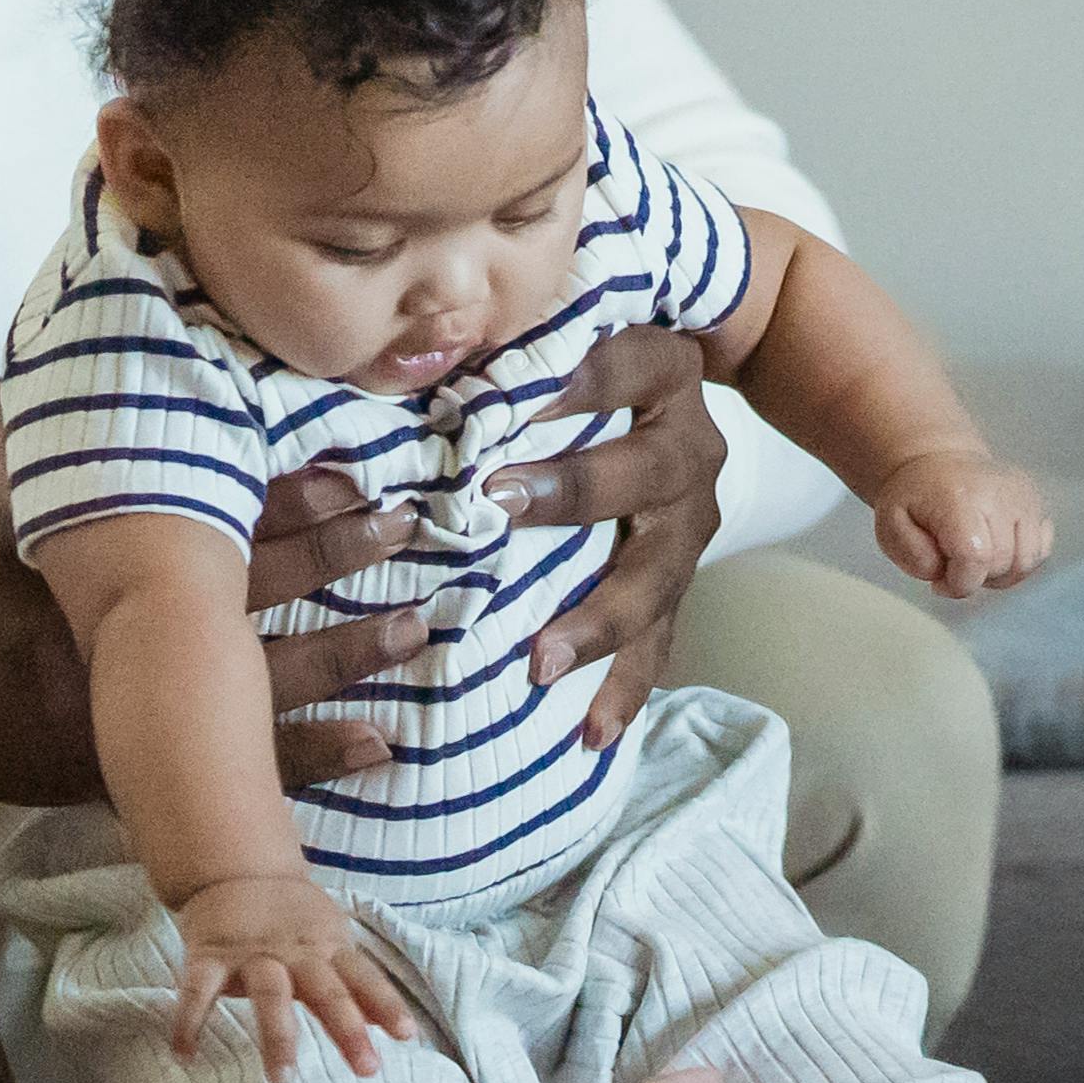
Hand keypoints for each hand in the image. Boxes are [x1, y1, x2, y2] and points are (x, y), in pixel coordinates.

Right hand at [0, 388, 459, 814]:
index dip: (283, 491)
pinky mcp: (130, 765)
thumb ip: (46, 402)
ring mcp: (124, 704)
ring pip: (261, 679)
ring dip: (347, 651)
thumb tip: (109, 327)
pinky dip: (311, 755)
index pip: (203, 509)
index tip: (354, 467)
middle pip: (246, 587)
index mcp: (85, 546)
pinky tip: (380, 744)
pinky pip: (235, 768)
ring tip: (420, 624)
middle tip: (408, 523)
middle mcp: (112, 626)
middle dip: (334, 556)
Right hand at [167, 870, 416, 1082]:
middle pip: (326, 990)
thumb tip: (388, 1026)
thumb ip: (355, 984)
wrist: (237, 870)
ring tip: (283, 1078)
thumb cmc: (293, 920)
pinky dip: (189, 1021)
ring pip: (270, 994)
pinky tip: (184, 1054)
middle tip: (367, 1069)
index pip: (363, 977)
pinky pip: (197, 990)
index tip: (407, 1036)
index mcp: (328, 947)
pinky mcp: (209, 954)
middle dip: (347, 1029)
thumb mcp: (331, 942)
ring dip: (278, 1036)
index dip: (386, 1004)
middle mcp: (295, 952)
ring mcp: (251, 953)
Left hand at [496, 327, 727, 749]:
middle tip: (497, 506)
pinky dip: (625, 687)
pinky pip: (662, 640)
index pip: (621, 367)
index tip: (497, 400)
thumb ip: (495, 360)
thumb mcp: (553, 350)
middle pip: (648, 472)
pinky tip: (591, 732)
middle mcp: (690, 446)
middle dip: (576, 492)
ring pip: (660, 574)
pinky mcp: (681, 580)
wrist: (663, 403)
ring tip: (542, 660)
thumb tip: (393, 371)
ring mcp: (690, 520)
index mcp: (661, 372)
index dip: (570, 381)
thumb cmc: (573, 374)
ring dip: (600, 618)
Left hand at [873, 447, 1053, 599]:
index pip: (975, 558)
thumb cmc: (915, 498)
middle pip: (1001, 564)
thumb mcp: (890, 525)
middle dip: (975, 578)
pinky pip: (1040, 551)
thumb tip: (941, 572)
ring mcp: (1024, 497)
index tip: (940, 581)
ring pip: (1026, 562)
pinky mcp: (1037, 503)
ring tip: (975, 560)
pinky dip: (1019, 562)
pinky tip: (995, 551)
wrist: (937, 461)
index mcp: (959, 498)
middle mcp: (1000, 493)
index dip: (959, 583)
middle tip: (953, 565)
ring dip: (1000, 574)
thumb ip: (911, 554)